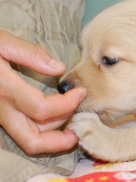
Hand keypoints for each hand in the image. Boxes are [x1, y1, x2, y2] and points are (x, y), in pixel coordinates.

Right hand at [0, 30, 86, 154]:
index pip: (42, 109)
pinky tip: (55, 118)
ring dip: (53, 134)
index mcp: (3, 89)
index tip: (82, 92)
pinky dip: (41, 131)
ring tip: (72, 117)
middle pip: (32, 140)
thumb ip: (30, 54)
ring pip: (27, 139)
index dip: (67, 105)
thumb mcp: (2, 41)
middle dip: (60, 140)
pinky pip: (21, 132)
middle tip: (79, 125)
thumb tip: (59, 68)